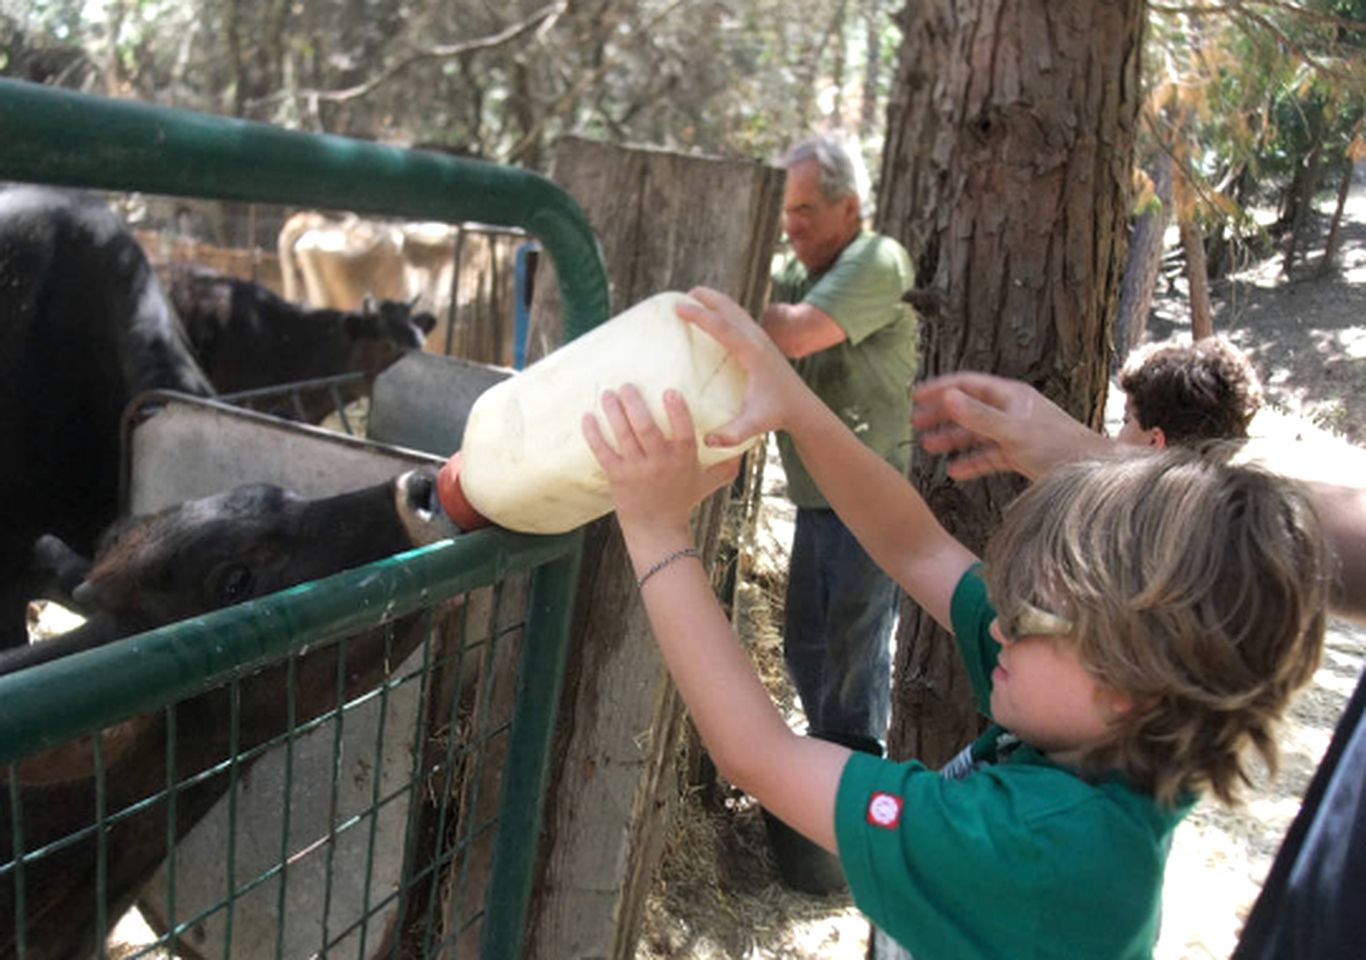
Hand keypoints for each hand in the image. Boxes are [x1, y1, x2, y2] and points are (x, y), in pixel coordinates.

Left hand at [582, 384, 738, 538]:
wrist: (656, 529)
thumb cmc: (682, 500)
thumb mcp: (708, 482)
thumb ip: (725, 464)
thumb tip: (745, 446)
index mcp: (683, 460)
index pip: (683, 433)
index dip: (677, 412)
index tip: (670, 391)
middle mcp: (660, 463)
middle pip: (646, 430)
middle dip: (635, 405)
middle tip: (627, 385)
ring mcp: (637, 470)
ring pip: (624, 436)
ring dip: (614, 413)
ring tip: (608, 393)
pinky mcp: (617, 477)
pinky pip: (603, 452)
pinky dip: (594, 435)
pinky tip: (587, 418)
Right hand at [675, 287, 810, 446]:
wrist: (801, 407)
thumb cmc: (776, 414)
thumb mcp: (755, 424)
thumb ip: (733, 433)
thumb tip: (707, 441)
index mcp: (753, 353)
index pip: (723, 327)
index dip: (700, 316)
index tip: (679, 306)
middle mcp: (758, 339)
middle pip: (729, 309)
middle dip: (707, 298)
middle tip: (683, 293)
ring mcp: (761, 338)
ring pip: (736, 311)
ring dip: (716, 300)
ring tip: (694, 295)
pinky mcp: (761, 341)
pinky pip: (739, 319)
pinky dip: (724, 311)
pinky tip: (713, 314)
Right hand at [911, 372, 1111, 480]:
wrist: (1093, 474)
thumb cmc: (1059, 448)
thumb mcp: (1013, 431)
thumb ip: (978, 416)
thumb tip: (947, 396)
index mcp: (1011, 396)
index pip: (968, 385)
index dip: (941, 389)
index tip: (915, 397)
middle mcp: (1012, 412)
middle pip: (969, 408)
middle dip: (942, 414)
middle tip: (915, 423)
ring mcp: (1016, 434)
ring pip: (976, 433)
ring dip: (952, 439)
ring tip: (927, 447)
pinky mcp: (1020, 456)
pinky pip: (989, 456)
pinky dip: (972, 462)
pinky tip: (954, 471)